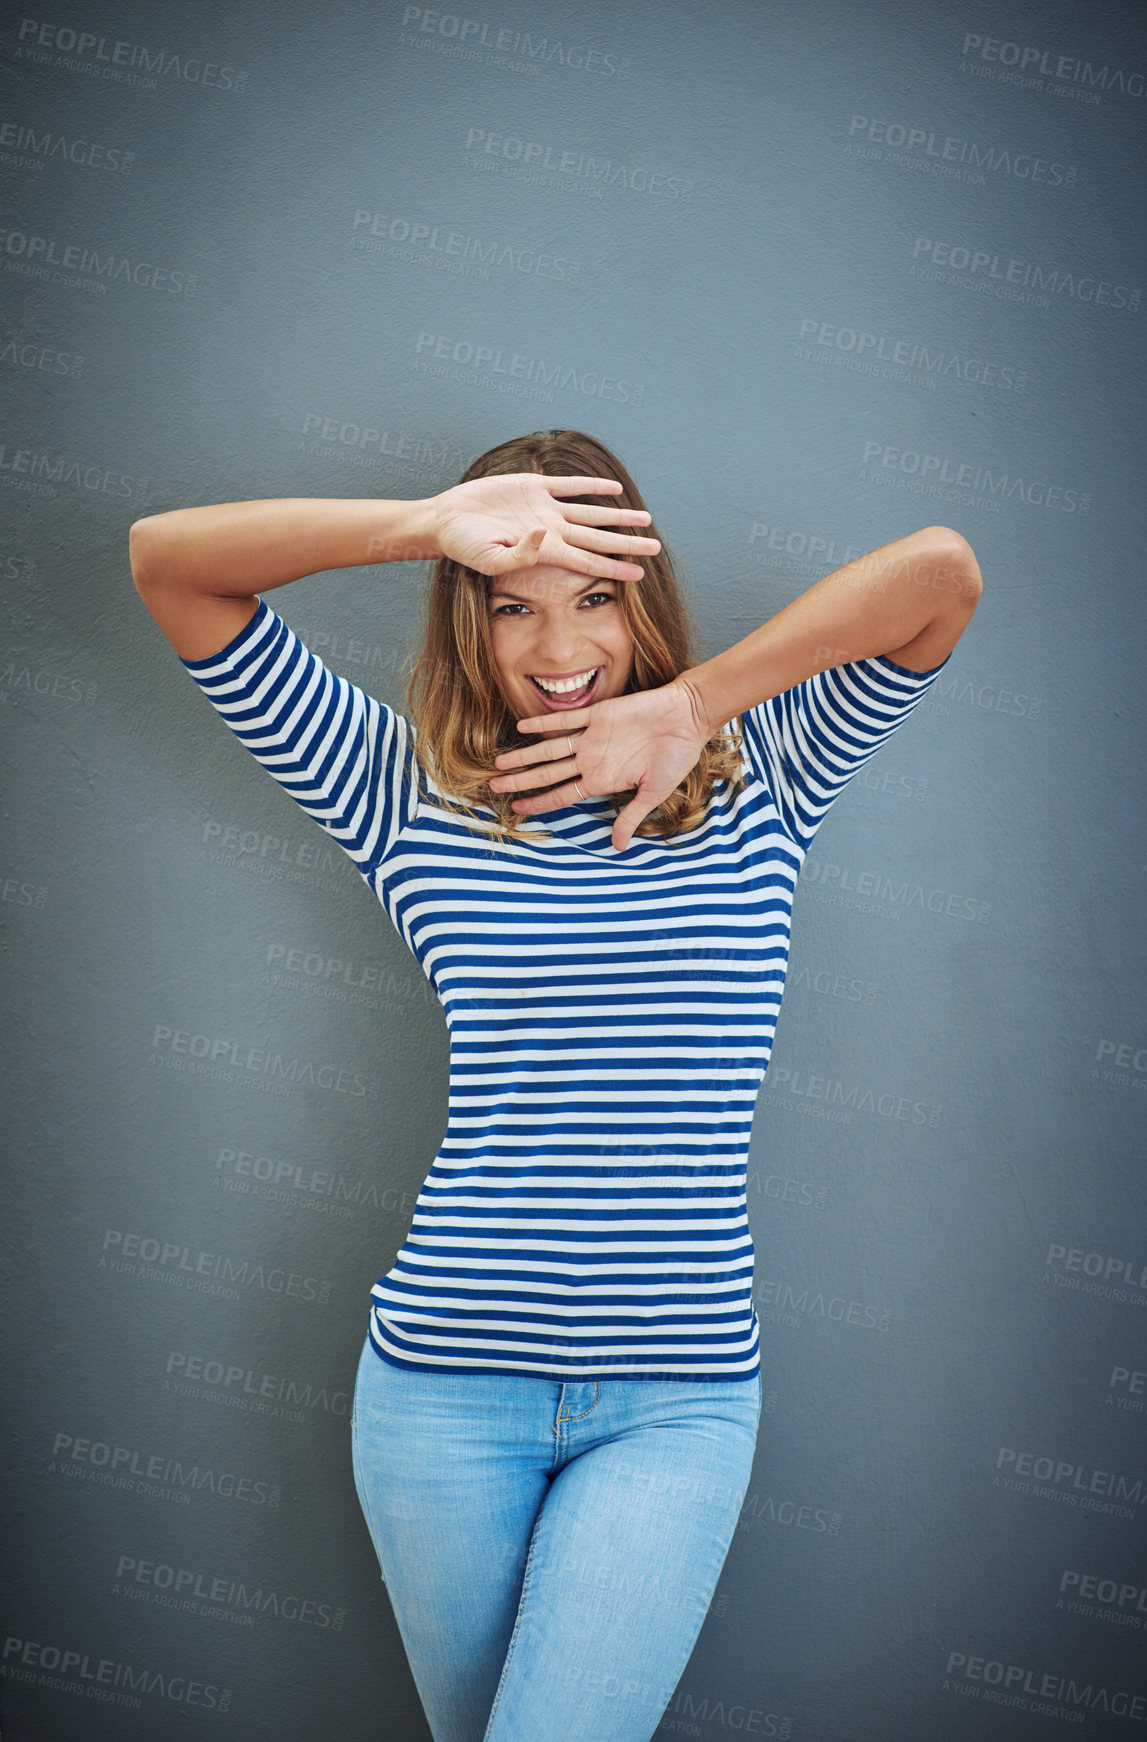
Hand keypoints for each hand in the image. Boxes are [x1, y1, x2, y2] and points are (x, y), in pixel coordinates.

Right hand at [432, 473, 659, 580]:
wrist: (446, 520)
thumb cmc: (465, 546)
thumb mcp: (489, 558)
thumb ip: (519, 554)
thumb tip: (546, 534)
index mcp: (545, 551)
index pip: (589, 562)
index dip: (615, 568)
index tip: (640, 575)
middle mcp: (551, 531)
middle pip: (599, 539)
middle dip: (627, 544)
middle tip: (656, 548)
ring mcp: (545, 508)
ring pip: (591, 512)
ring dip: (618, 516)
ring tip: (645, 519)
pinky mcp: (535, 486)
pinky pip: (570, 485)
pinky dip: (592, 486)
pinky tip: (614, 488)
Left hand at [490, 678, 710, 851]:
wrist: (689, 717)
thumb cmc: (676, 756)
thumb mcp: (654, 793)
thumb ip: (631, 817)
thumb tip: (618, 847)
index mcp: (603, 780)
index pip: (563, 794)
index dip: (540, 802)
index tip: (517, 810)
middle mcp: (592, 759)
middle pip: (548, 773)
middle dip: (521, 781)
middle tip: (493, 786)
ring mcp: (593, 737)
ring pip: (550, 749)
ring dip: (525, 756)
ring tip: (500, 763)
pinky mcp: (599, 714)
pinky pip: (566, 719)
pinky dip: (544, 723)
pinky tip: (522, 728)